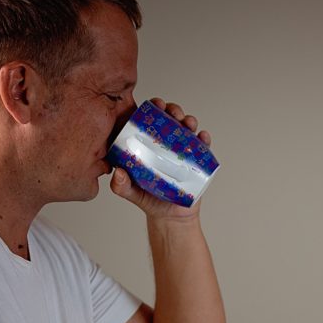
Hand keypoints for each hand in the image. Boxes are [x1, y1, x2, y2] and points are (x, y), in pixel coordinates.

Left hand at [111, 97, 211, 219]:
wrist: (170, 217)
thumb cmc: (149, 200)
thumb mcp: (131, 192)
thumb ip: (121, 186)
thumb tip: (118, 173)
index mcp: (150, 144)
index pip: (151, 120)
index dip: (153, 108)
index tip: (155, 105)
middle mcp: (167, 144)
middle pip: (171, 119)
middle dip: (173, 110)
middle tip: (173, 113)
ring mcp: (183, 152)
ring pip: (188, 129)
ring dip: (189, 121)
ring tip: (188, 124)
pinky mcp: (197, 162)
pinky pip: (203, 147)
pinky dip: (204, 139)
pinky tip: (203, 137)